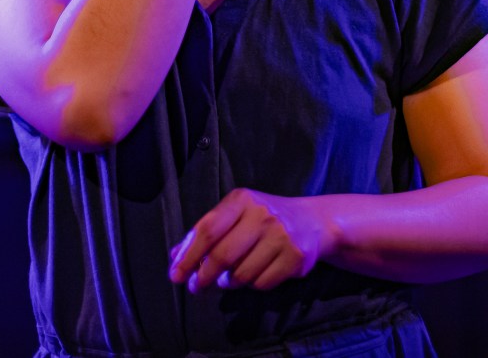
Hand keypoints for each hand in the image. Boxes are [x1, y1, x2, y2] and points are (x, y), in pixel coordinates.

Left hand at [167, 187, 332, 292]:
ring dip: (229, 282)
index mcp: (242, 200)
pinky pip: (262, 283)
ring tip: (229, 278)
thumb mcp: (235, 215)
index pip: (207, 230)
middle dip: (203, 276)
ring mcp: (281, 236)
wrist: (313, 222)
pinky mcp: (295, 257)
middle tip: (196, 287)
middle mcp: (262, 215)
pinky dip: (252, 286)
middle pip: (222, 255)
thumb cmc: (263, 219)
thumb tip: (175, 256)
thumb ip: (206, 232)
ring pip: (241, 274)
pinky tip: (254, 275)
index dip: (188, 256)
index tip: (176, 275)